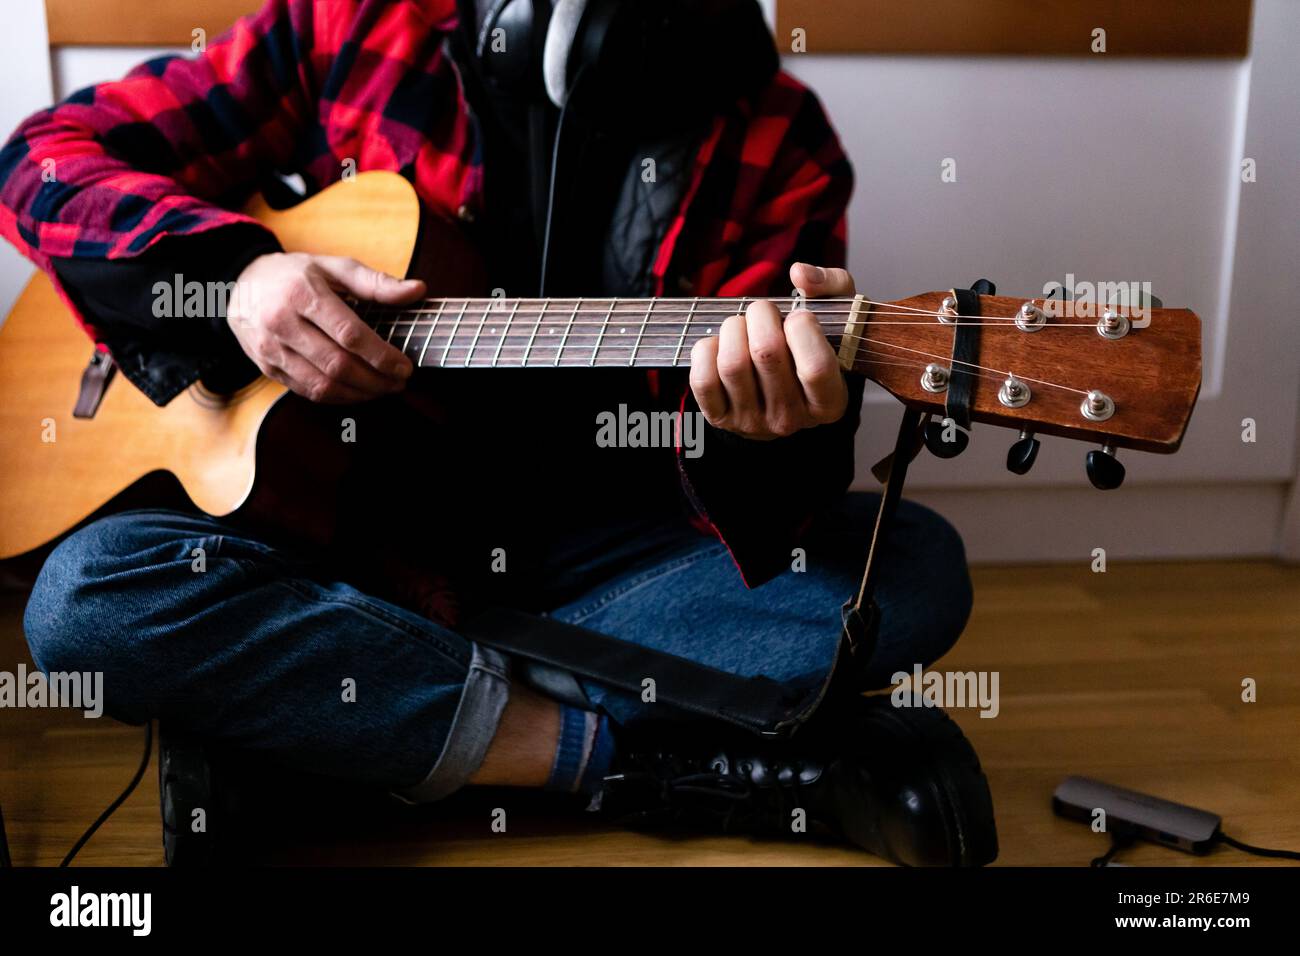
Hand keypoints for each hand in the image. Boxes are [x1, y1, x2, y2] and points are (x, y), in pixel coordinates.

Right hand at [227, 252, 424, 402]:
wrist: (241, 284)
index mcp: (302, 293)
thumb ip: (376, 282)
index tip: (405, 367)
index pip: (349, 334)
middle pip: (337, 365)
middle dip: (375, 381)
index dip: (381, 356)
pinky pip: (306, 391)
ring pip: (321, 385)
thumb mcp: (334, 267)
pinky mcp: (266, 367)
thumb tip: (417, 291)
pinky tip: (356, 392)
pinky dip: (337, 397)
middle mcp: (281, 322)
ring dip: (359, 394)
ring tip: (382, 390)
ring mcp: (270, 348)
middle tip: (399, 383)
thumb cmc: (296, 274)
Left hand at [688, 262, 852, 438]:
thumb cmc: (813, 349)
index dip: (802, 329)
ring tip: (743, 325)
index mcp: (829, 402)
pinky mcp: (720, 418)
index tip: (798, 315)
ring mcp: (752, 422)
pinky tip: (722, 344)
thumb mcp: (839, 316)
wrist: (787, 393)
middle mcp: (791, 419)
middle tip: (764, 312)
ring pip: (732, 363)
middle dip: (761, 316)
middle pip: (766, 354)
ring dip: (733, 329)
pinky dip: (707, 350)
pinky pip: (703, 379)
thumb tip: (800, 273)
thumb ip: (832, 286)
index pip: (815, 367)